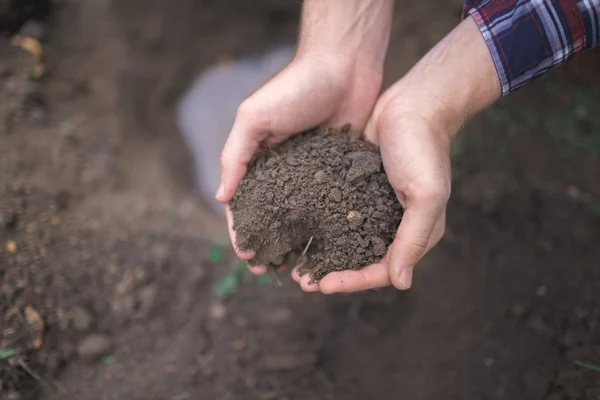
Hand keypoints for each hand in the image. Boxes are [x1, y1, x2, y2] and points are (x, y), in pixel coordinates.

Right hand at [218, 52, 386, 272]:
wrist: (345, 65)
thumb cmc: (296, 86)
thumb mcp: (255, 116)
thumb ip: (235, 154)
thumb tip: (221, 199)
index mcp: (259, 157)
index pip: (244, 202)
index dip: (242, 230)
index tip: (246, 256)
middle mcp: (284, 169)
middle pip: (272, 215)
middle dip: (268, 243)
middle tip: (269, 270)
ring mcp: (312, 172)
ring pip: (301, 216)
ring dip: (297, 241)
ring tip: (298, 268)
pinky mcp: (339, 170)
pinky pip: (331, 202)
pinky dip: (327, 225)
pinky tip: (330, 246)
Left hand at [292, 93, 450, 291]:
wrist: (412, 105)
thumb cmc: (424, 148)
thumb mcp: (426, 194)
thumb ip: (414, 237)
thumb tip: (401, 283)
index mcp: (416, 232)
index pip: (383, 271)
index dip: (352, 282)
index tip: (321, 285)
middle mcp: (395, 226)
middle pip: (362, 261)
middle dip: (332, 273)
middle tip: (301, 280)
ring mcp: (375, 208)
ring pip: (347, 242)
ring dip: (324, 254)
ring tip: (297, 263)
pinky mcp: (358, 190)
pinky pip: (338, 216)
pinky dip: (321, 227)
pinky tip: (301, 229)